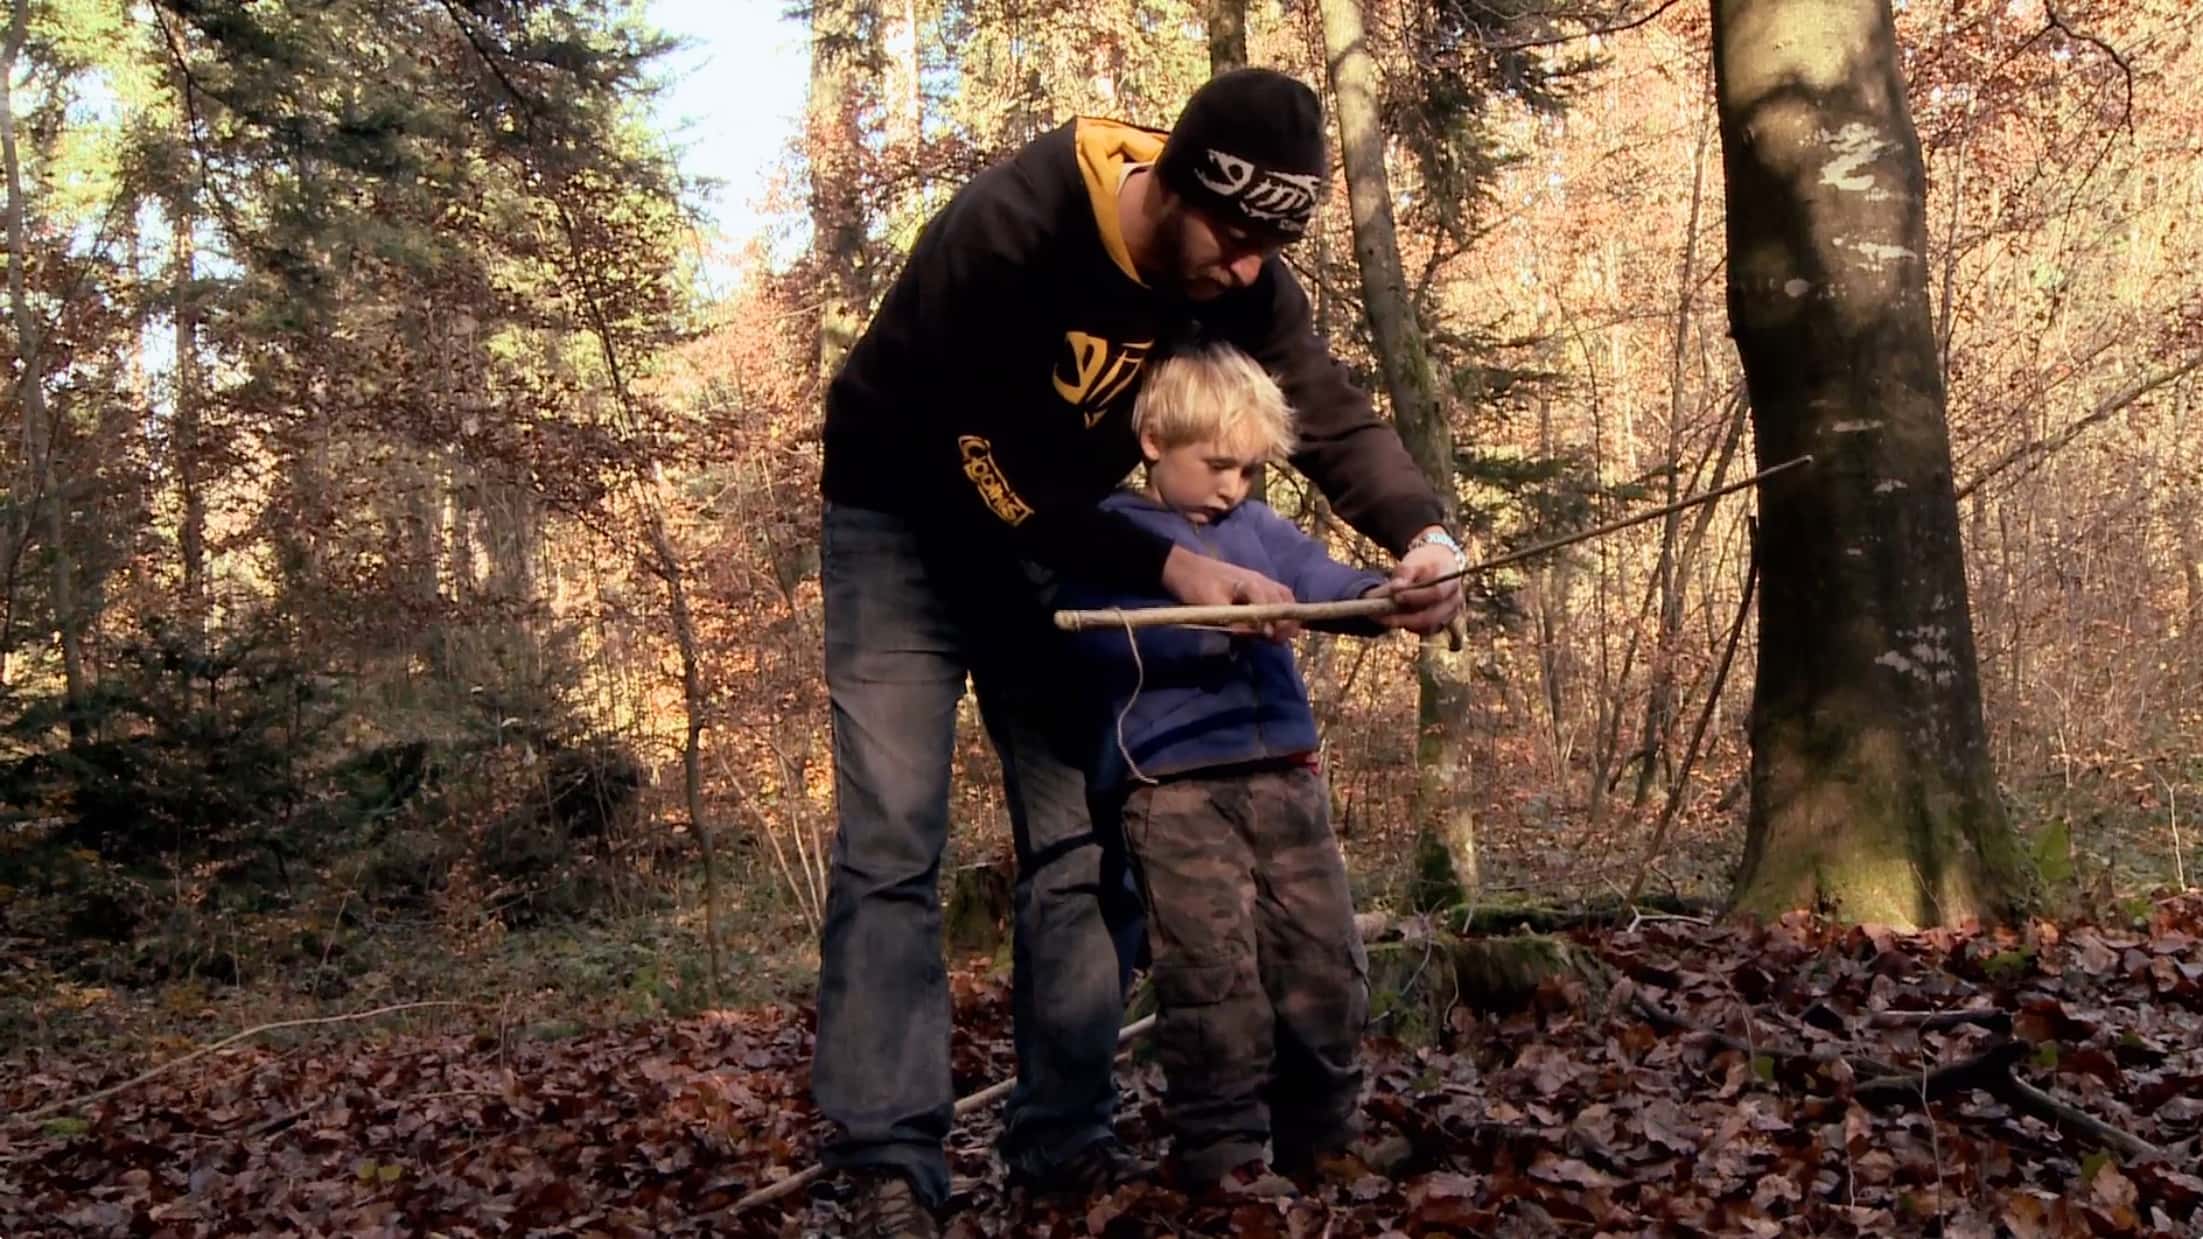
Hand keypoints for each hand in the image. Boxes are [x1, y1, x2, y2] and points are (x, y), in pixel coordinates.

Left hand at [1160, 544, 1299, 640]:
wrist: (1184, 567)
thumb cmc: (1194, 586)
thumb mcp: (1209, 605)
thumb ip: (1232, 620)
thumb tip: (1253, 634)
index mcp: (1250, 584)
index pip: (1271, 606)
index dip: (1274, 624)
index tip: (1270, 639)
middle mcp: (1261, 580)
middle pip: (1284, 602)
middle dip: (1285, 623)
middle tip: (1277, 642)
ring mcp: (1260, 580)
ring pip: (1285, 599)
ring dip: (1286, 617)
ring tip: (1278, 636)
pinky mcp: (1256, 584)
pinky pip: (1277, 596)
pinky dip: (1281, 610)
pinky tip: (1274, 625)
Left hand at [1375, 530, 1466, 634]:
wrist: (1439, 565)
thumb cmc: (1425, 562)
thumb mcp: (1414, 561)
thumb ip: (1404, 573)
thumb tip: (1395, 589)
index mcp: (1451, 580)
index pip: (1437, 592)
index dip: (1416, 597)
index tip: (1396, 596)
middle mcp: (1455, 599)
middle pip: (1433, 616)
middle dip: (1406, 618)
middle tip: (1382, 616)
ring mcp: (1451, 613)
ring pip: (1428, 626)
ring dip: (1405, 624)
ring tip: (1383, 618)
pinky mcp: (1443, 622)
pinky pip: (1426, 629)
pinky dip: (1410, 626)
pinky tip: (1393, 620)